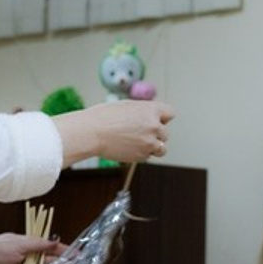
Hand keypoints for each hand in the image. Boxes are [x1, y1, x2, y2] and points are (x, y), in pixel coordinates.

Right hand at [54, 99, 175, 164]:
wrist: (92, 132)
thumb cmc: (103, 117)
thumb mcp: (127, 106)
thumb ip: (142, 112)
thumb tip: (149, 117)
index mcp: (152, 109)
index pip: (170, 114)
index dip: (162, 119)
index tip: (155, 122)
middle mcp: (154, 125)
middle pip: (165, 133)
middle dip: (155, 135)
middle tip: (138, 134)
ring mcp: (149, 142)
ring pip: (162, 149)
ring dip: (153, 147)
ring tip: (137, 144)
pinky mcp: (142, 155)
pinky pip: (148, 157)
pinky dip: (140, 154)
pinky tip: (128, 148)